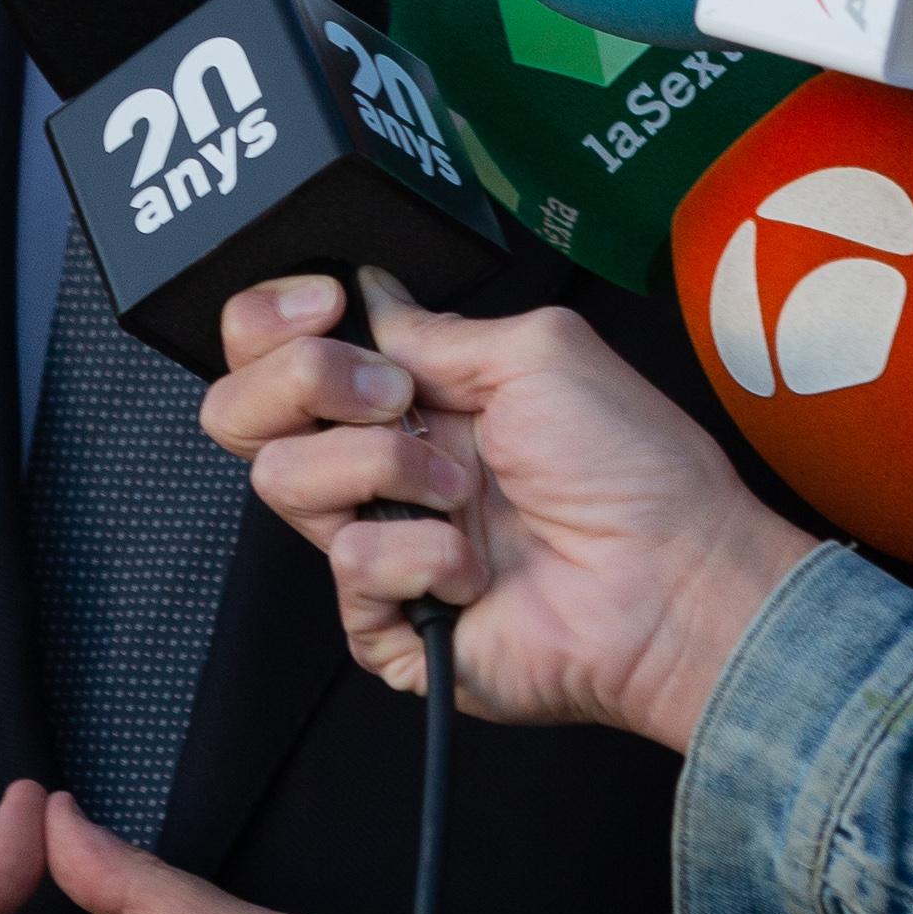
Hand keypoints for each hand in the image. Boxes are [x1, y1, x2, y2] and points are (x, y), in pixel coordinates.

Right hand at [207, 271, 820, 756]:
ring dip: (385, 468)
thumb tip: (365, 291)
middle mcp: (379, 466)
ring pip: (282, 481)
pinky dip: (422, 554)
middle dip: (301, 382)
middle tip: (392, 397)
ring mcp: (379, 543)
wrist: (672, 578)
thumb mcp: (535, 350)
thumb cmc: (631, 467)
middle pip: (240, 413)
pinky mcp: (386, 623)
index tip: (321, 309)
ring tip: (463, 490)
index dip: (270, 325)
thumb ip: (430, 326)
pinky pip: (348, 568)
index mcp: (408, 397)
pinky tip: (476, 566)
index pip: (274, 351)